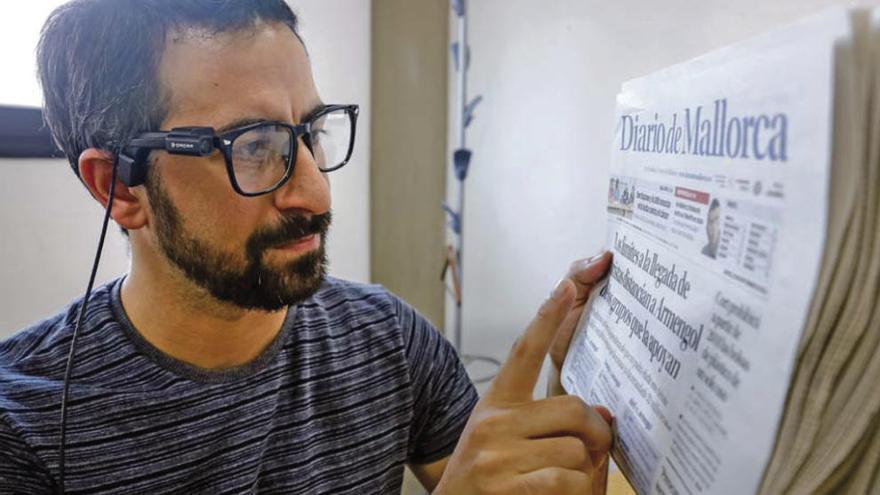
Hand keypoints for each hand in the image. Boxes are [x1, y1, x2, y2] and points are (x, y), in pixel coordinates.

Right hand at [434, 271, 612, 494]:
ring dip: (586, 472)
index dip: (546, 318)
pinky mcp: (504, 484)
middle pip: (572, 407)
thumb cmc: (486, 479)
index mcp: (495, 404)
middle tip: (599, 450)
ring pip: (576, 449)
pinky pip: (566, 480)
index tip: (566, 285)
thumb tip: (602, 415)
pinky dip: (575, 494)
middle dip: (597, 432)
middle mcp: (492, 421)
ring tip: (572, 483)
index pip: (523, 352)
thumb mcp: (504, 440)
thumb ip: (546, 423)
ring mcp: (496, 453)